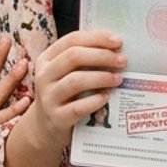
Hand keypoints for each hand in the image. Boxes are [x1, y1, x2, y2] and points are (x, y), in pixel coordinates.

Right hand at [17, 30, 126, 150]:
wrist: (46, 129)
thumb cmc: (64, 95)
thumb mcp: (65, 74)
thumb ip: (83, 60)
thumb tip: (116, 48)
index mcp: (47, 59)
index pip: (71, 40)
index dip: (96, 38)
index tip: (118, 41)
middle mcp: (44, 76)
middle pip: (73, 57)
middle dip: (102, 56)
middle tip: (122, 61)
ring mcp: (48, 98)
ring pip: (75, 81)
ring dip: (101, 77)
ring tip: (118, 79)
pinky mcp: (57, 118)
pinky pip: (77, 107)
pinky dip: (94, 101)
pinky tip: (107, 97)